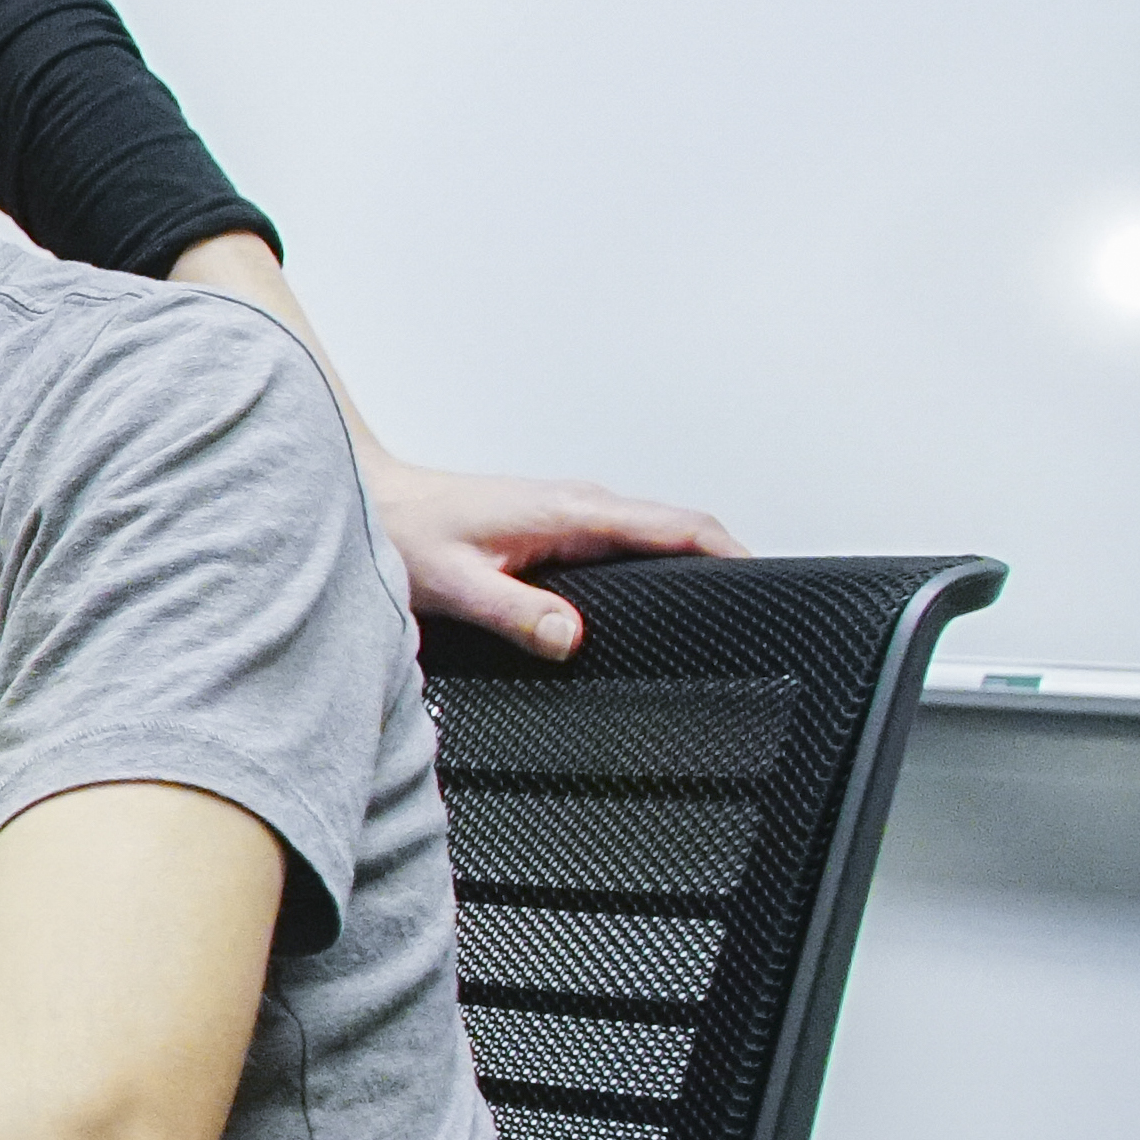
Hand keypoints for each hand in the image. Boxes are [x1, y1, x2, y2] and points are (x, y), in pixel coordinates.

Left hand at [368, 456, 744, 661]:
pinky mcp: (557, 524)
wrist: (374, 501)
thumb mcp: (456, 583)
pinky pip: (624, 541)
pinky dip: (656, 561)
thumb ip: (516, 612)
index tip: (766, 580)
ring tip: (723, 603)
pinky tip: (660, 592)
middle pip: (678, 529)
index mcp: (569, 512)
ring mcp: (570, 511)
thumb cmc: (404, 532)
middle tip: (759, 605)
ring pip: (652, 534)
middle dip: (725, 560)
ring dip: (691, 560)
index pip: (675, 526)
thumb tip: (571, 637)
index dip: (729, 553)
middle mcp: (577, 503)